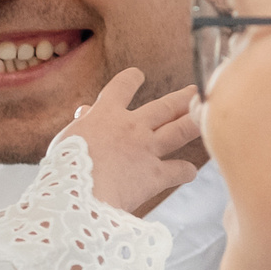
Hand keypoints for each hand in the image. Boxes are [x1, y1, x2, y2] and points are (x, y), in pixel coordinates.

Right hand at [54, 69, 201, 215]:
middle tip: (195, 92)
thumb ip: (82, 123)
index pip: (121, 86)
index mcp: (106, 114)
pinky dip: (185, 171)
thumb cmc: (64, 168)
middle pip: (164, 106)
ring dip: (195, 122)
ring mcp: (146, 149)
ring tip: (205, 116)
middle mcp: (132, 127)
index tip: (137, 75)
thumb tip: (85, 112)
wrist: (79, 194)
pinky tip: (188, 172)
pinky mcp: (155, 175)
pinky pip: (178, 170)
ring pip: (180, 129)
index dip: (130, 79)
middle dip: (181, 98)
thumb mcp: (66, 139)